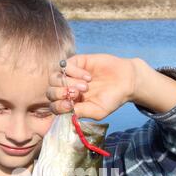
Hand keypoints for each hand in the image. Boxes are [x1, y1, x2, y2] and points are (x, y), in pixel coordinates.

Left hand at [47, 54, 175, 118]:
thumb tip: (65, 112)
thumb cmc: (112, 99)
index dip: (57, 107)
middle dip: (60, 94)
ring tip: (86, 86)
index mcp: (70, 104)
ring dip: (68, 83)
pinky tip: (88, 76)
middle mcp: (67, 90)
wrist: (125, 81)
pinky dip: (74, 71)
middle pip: (50, 92)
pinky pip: (64, 65)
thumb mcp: (97, 111)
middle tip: (77, 94)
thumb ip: (81, 112)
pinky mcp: (76, 62)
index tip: (70, 106)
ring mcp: (70, 75)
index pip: (54, 106)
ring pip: (54, 78)